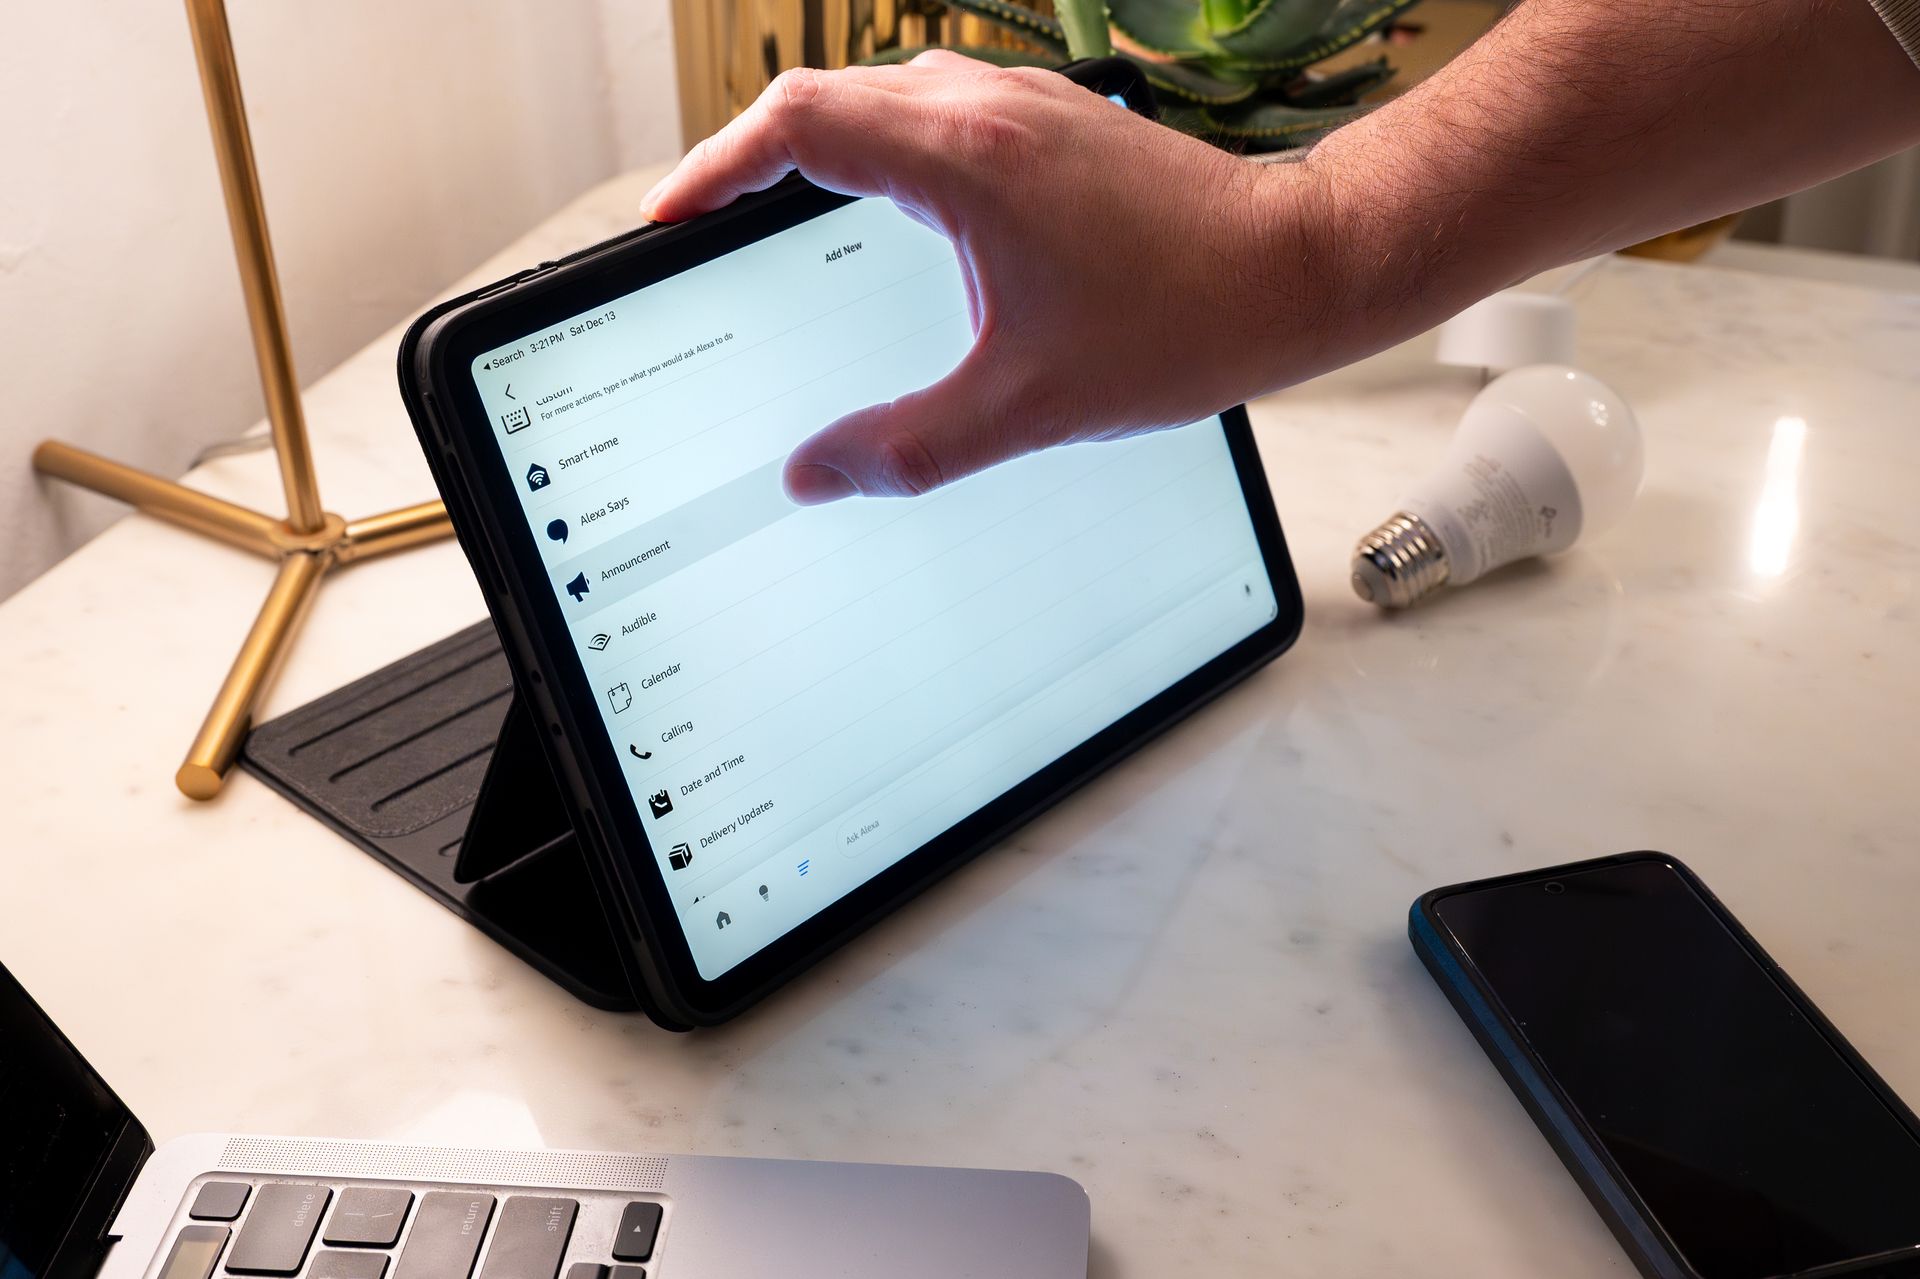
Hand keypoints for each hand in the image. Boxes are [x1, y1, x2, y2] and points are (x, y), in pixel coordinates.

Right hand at [642, 52, 1339, 503]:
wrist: (1299, 268)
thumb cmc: (1186, 320)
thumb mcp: (1029, 408)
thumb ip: (908, 449)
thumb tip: (819, 477)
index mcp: (965, 158)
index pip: (794, 125)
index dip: (714, 167)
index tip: (671, 216)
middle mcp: (988, 110)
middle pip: (824, 100)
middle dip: (749, 159)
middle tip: (706, 224)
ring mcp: (1025, 105)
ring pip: (881, 97)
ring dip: (818, 147)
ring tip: (774, 213)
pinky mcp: (1056, 122)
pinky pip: (935, 112)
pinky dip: (881, 148)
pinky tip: (888, 210)